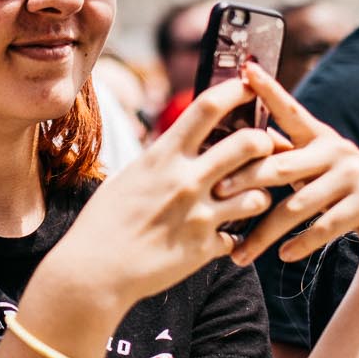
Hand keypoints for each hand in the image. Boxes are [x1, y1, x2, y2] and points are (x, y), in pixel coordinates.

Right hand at [47, 74, 282, 312]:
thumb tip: (176, 144)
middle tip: (264, 147)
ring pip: (258, 195)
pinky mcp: (204, 250)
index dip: (234, 91)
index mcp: (163, 157)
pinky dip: (234, 236)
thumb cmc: (102, 222)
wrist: (94, 271)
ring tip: (248, 198)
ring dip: (259, 193)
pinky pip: (237, 237)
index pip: (206, 109)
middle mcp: (186, 181)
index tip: (248, 86)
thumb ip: (159, 160)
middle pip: (248, 145)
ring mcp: (199, 217)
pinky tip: (223, 237)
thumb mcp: (128, 177)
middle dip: (264, 141)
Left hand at [212, 63, 358, 269]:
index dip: (268, 88)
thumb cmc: (341, 188)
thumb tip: (236, 140)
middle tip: (214, 193)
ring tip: (240, 255)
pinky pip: (325, 226)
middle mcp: (336, 150)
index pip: (289, 110)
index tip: (245, 68)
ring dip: (265, 234)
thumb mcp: (315, 166)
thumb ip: (284, 154)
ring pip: (297, 206)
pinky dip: (301, 244)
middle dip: (244, 181)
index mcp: (318, 137)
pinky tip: (282, 256)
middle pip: (279, 166)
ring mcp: (354, 175)